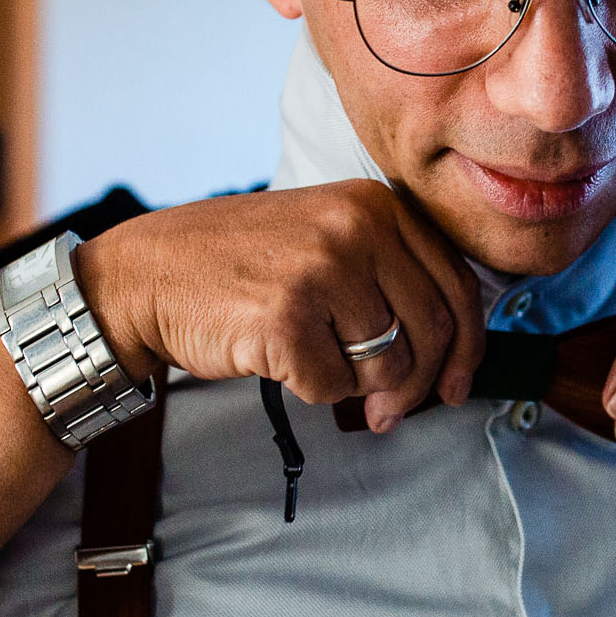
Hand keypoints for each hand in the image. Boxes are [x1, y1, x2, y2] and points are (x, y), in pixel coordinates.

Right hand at [78, 180, 484, 431]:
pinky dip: (312, 390)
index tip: (457, 384)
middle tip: (390, 412)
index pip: (456, 285)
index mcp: (375, 204)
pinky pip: (334, 386)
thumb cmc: (236, 266)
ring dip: (362, 390)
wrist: (148, 275)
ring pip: (390, 365)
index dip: (466, 347)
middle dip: (417, 386)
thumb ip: (388, 272)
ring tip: (322, 371)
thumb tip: (450, 349)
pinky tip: (282, 363)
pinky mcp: (287, 320)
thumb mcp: (324, 236)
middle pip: (432, 332)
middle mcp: (356, 228)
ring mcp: (321, 271)